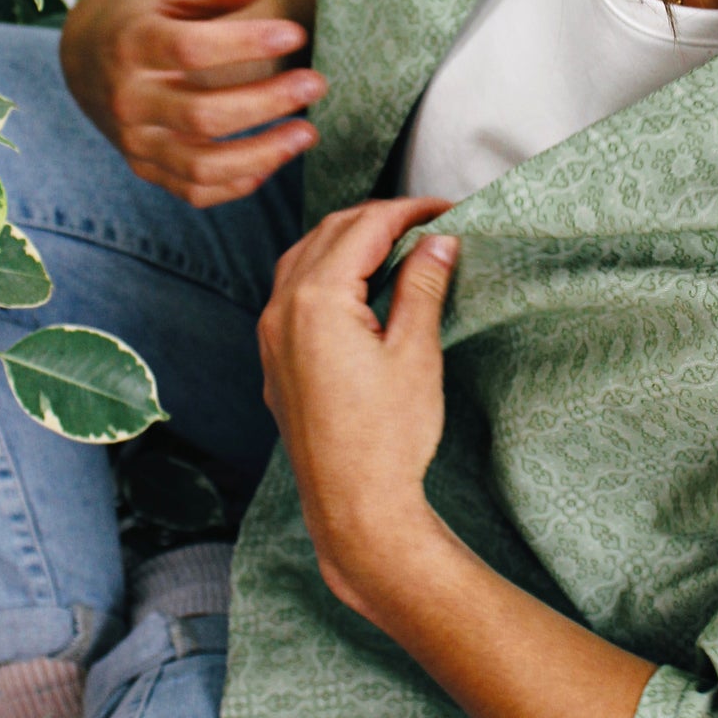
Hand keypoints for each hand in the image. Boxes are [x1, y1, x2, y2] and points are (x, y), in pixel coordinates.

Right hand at [59, 0, 322, 206]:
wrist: (82, 58)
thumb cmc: (136, 18)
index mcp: (131, 45)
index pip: (191, 49)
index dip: (248, 43)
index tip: (295, 33)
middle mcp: (128, 99)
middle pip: (203, 114)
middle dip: (269, 102)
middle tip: (317, 84)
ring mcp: (134, 140)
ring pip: (201, 165)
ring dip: (262, 155)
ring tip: (308, 133)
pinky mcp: (145, 167)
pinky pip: (194, 190)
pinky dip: (237, 183)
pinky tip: (273, 160)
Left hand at [258, 197, 458, 610]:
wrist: (354, 507)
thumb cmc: (388, 435)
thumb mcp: (415, 351)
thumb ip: (422, 284)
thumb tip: (438, 240)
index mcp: (316, 300)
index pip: (365, 227)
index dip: (410, 210)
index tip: (447, 209)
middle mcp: (281, 310)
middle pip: (329, 233)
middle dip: (379, 218)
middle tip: (428, 223)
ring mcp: (271, 337)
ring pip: (303, 258)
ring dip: (347, 240)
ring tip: (396, 244)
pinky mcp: (273, 361)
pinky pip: (290, 293)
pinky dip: (324, 271)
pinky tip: (356, 285)